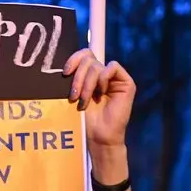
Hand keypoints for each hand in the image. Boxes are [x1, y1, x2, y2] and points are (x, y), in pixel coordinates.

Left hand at [63, 49, 135, 163]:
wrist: (97, 136)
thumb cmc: (83, 120)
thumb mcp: (73, 95)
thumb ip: (72, 79)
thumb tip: (65, 66)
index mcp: (89, 75)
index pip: (83, 54)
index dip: (74, 59)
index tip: (65, 73)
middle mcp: (101, 74)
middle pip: (87, 59)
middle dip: (78, 77)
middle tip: (74, 96)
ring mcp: (114, 78)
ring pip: (96, 66)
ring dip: (87, 84)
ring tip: (84, 102)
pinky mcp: (126, 82)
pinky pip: (112, 67)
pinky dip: (103, 79)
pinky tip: (100, 93)